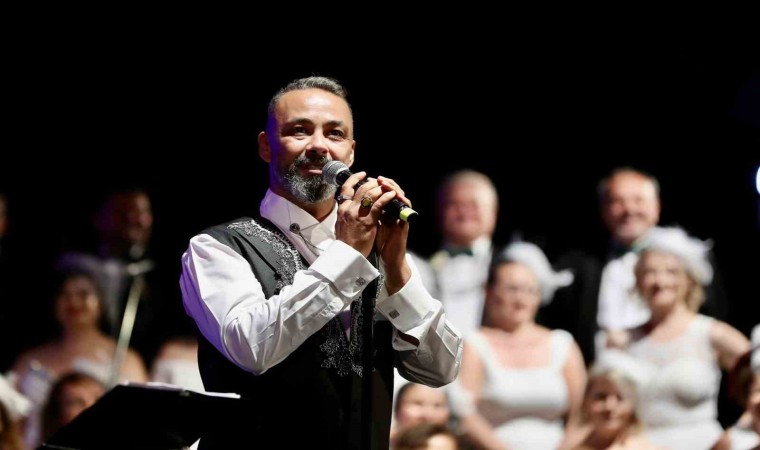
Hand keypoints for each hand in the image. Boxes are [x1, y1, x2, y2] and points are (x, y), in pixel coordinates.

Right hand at [334, 171, 382, 256]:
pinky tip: (392, 195)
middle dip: (373, 183)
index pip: (346, 188)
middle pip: (361, 188)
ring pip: (370, 193)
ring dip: (381, 188)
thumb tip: (346, 208)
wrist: (347, 255)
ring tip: (388, 187)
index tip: (363, 175)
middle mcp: (348, 209)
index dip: (355, 178)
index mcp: (341, 209)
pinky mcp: (368, 221)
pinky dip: (386, 197)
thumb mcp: (340, 224)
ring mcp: (358, 214)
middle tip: (380, 182)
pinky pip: (379, 204)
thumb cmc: (346, 242)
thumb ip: (344, 215)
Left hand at [374, 176, 411, 293]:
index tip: (367, 178)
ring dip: (393, 188)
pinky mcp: (404, 222)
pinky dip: (401, 199)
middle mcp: (392, 211)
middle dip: (384, 183)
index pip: (381, 192)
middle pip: (391, 190)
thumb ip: (367, 213)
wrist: (388, 258)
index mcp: (383, 211)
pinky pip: (406, 207)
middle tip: (377, 178)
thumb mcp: (369, 225)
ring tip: (384, 183)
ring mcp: (399, 216)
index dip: (375, 184)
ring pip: (400, 195)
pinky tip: (394, 194)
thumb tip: (355, 202)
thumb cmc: (378, 243)